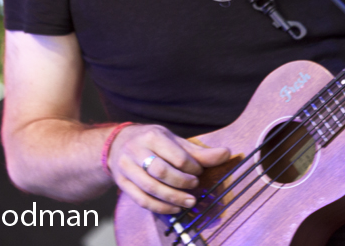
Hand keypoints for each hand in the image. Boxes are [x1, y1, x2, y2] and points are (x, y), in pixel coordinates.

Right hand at [107, 124, 229, 214]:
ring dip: (173, 198)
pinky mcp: (122, 183)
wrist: (117, 143)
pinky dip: (160, 207)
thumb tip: (226, 154)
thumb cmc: (152, 142)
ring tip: (190, 202)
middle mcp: (136, 150)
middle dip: (182, 183)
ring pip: (151, 188)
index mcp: (152, 136)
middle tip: (195, 186)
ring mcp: (126, 168)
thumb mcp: (173, 140)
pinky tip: (174, 208)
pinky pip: (142, 200)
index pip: (177, 156)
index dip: (192, 167)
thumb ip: (198, 151)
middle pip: (162, 172)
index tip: (199, 171)